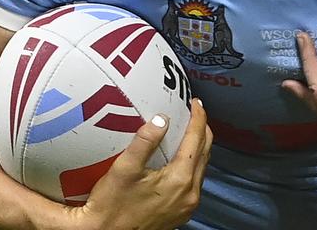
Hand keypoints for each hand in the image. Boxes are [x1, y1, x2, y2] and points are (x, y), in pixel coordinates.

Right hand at [69, 97, 211, 229]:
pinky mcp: (180, 212)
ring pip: (201, 167)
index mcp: (180, 179)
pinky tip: (179, 159)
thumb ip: (144, 141)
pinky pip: (194, 181)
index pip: (197, 139)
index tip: (195, 103)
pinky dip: (191, 164)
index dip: (198, 117)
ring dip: (197, 147)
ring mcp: (187, 205)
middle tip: (194, 112)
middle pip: (205, 152)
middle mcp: (189, 193)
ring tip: (188, 131)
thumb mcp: (124, 169)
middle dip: (201, 129)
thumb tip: (160, 118)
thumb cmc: (111, 207)